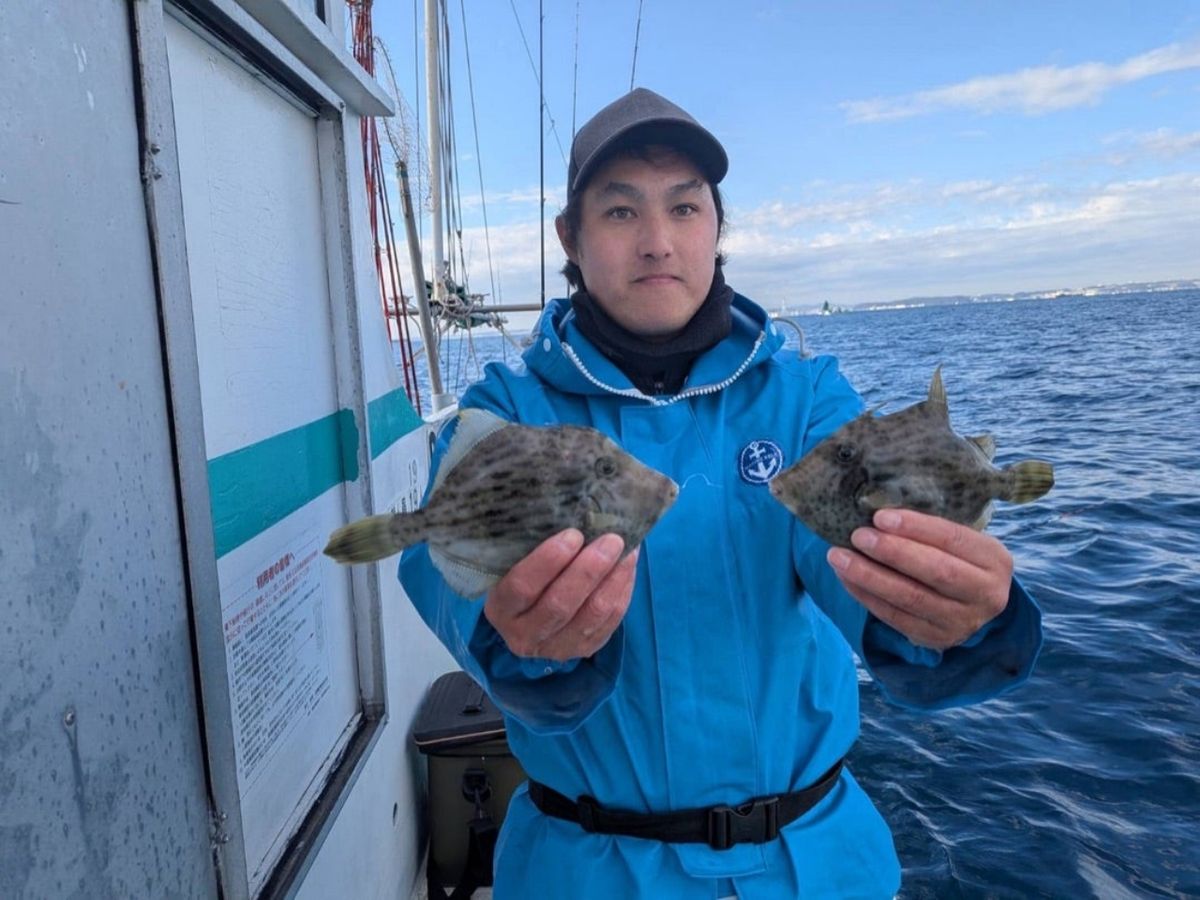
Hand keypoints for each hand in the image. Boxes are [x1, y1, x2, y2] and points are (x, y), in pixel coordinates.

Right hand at [484, 529, 637, 661]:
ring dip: (613, 580)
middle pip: (560, 604)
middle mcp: (524, 635)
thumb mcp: (514, 563)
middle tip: (611, 539)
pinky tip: (627, 567)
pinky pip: (609, 623)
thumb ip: (531, 546)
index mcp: (501, 608)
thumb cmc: (521, 573)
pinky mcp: (582, 649)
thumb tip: (573, 513)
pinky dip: (622, 592)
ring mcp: (555, 648)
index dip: (548, 561)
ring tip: (627, 550)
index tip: (574, 534)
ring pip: (591, 615)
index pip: (522, 587)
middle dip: (589, 570)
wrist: (527, 616)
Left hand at [827, 509, 1012, 650]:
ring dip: (869, 576)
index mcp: (994, 560)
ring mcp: (961, 621)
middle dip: (892, 552)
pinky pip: (894, 616)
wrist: (972, 603)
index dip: (915, 527)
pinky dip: (866, 595)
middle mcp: (985, 594)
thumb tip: (878, 511)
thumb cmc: (957, 558)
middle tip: (858, 536)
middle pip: (935, 572)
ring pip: (910, 598)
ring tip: (838, 557)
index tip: (880, 516)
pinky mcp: (934, 638)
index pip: (953, 539)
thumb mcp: (960, 540)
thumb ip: (929, 529)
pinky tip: (845, 577)